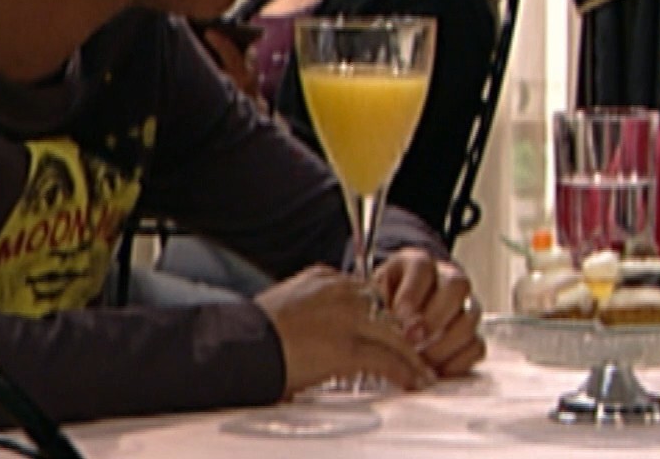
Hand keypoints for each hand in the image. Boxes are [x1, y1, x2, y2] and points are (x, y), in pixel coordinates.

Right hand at [254, 264, 436, 395]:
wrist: (235, 347)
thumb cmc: (251, 336)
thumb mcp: (286, 307)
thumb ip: (312, 313)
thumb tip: (318, 334)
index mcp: (323, 277)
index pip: (366, 293)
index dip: (382, 316)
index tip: (392, 331)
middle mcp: (339, 290)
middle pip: (387, 311)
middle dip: (403, 334)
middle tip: (415, 352)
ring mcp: (346, 317)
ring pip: (394, 334)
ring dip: (412, 355)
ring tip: (423, 371)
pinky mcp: (347, 346)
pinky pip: (388, 359)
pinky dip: (406, 372)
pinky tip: (413, 381)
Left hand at [374, 249, 485, 377]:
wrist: (396, 310)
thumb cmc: (383, 301)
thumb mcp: (374, 294)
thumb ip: (377, 304)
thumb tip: (384, 326)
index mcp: (419, 263)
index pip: (422, 268)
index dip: (412, 295)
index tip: (399, 319)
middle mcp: (448, 278)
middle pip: (457, 287)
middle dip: (434, 318)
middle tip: (413, 341)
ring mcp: (465, 306)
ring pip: (469, 319)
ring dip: (444, 345)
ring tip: (420, 362)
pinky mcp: (472, 334)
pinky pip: (476, 346)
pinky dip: (457, 362)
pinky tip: (435, 370)